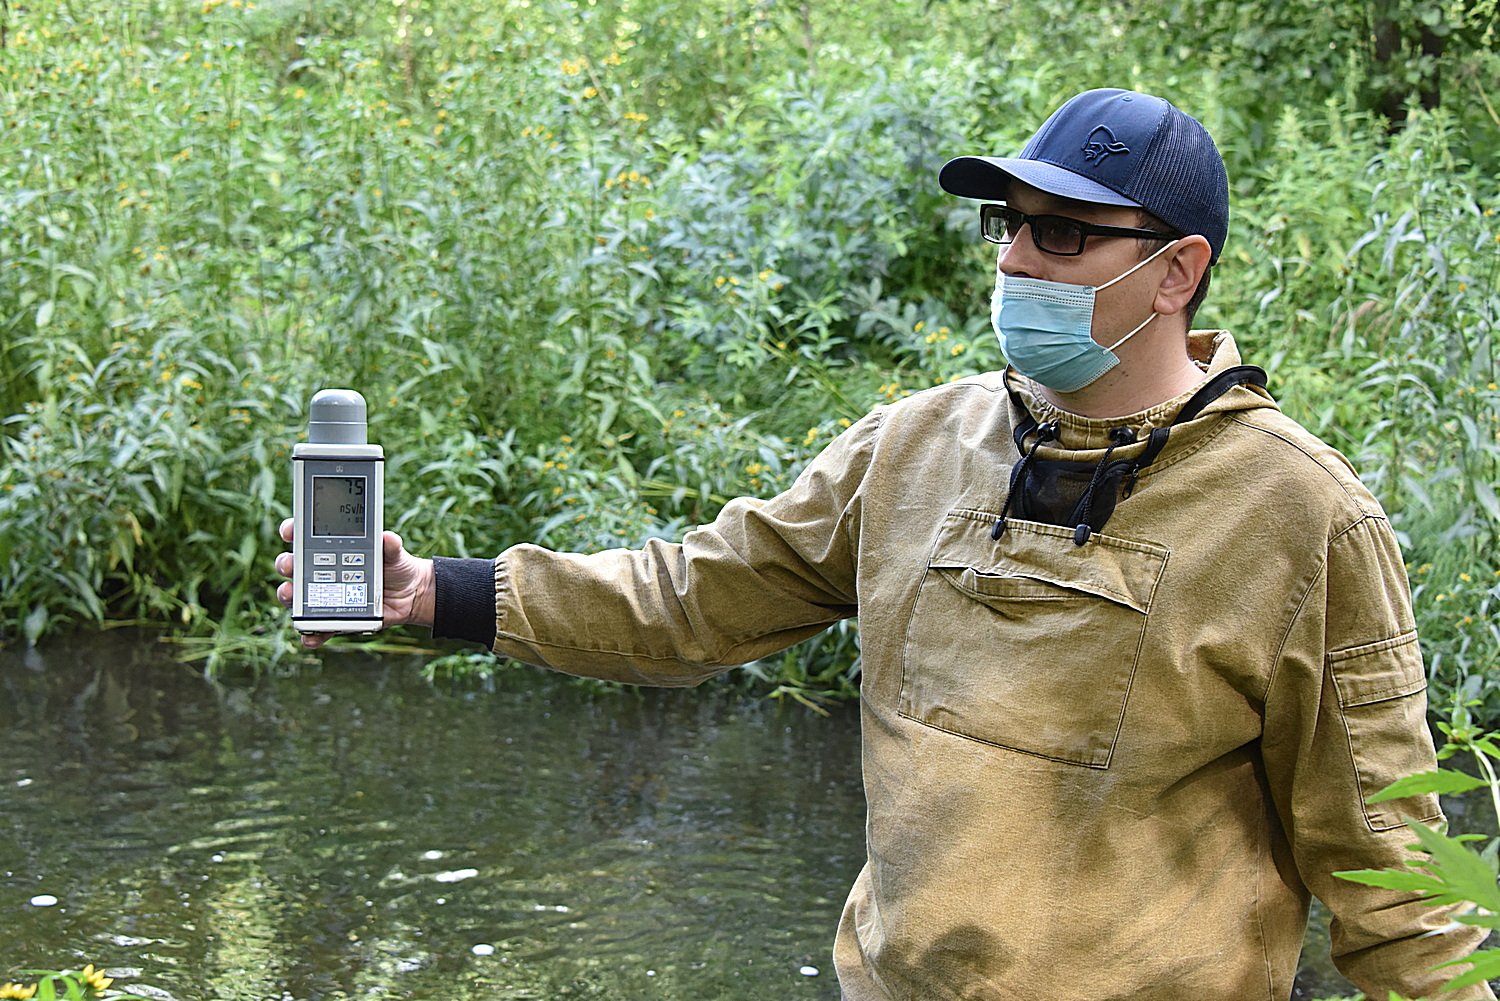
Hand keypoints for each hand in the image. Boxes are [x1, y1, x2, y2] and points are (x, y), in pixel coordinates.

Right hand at [275, 518, 435, 648]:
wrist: (409, 595)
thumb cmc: (395, 567)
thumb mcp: (394, 553)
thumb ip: (390, 546)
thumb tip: (388, 538)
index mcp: (330, 548)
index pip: (304, 536)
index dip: (291, 531)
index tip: (289, 532)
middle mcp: (320, 571)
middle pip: (293, 565)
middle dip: (286, 564)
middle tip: (289, 565)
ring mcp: (324, 594)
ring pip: (297, 595)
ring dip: (288, 595)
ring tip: (291, 595)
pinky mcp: (333, 616)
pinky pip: (316, 626)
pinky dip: (310, 632)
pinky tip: (310, 636)